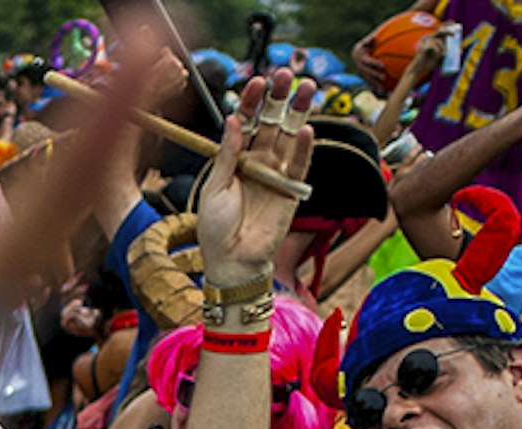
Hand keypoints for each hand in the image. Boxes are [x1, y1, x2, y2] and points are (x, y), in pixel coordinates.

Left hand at [195, 66, 317, 287]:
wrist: (231, 261)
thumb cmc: (215, 229)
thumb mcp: (215, 187)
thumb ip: (227, 155)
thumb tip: (233, 120)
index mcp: (234, 159)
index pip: (246, 122)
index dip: (252, 102)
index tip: (258, 81)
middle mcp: (257, 162)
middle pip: (271, 123)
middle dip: (279, 98)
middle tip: (287, 74)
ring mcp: (275, 174)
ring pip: (289, 136)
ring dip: (298, 112)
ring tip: (306, 88)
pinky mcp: (291, 190)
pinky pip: (300, 164)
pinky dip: (305, 147)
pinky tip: (306, 128)